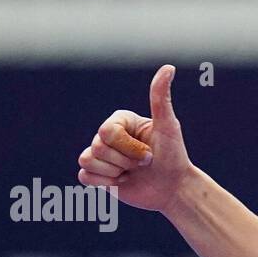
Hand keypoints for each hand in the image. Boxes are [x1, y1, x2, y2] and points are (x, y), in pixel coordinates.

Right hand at [77, 64, 192, 212]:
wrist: (173, 188)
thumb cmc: (173, 156)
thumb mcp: (168, 127)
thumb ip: (161, 98)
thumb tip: (169, 67)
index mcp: (120, 120)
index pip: (107, 132)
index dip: (129, 148)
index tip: (149, 153)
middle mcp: (107, 134)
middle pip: (98, 147)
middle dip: (125, 162)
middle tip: (143, 164)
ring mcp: (101, 154)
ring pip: (87, 161)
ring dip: (114, 173)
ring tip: (131, 172)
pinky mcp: (97, 174)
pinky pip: (84, 176)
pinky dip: (104, 183)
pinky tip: (121, 181)